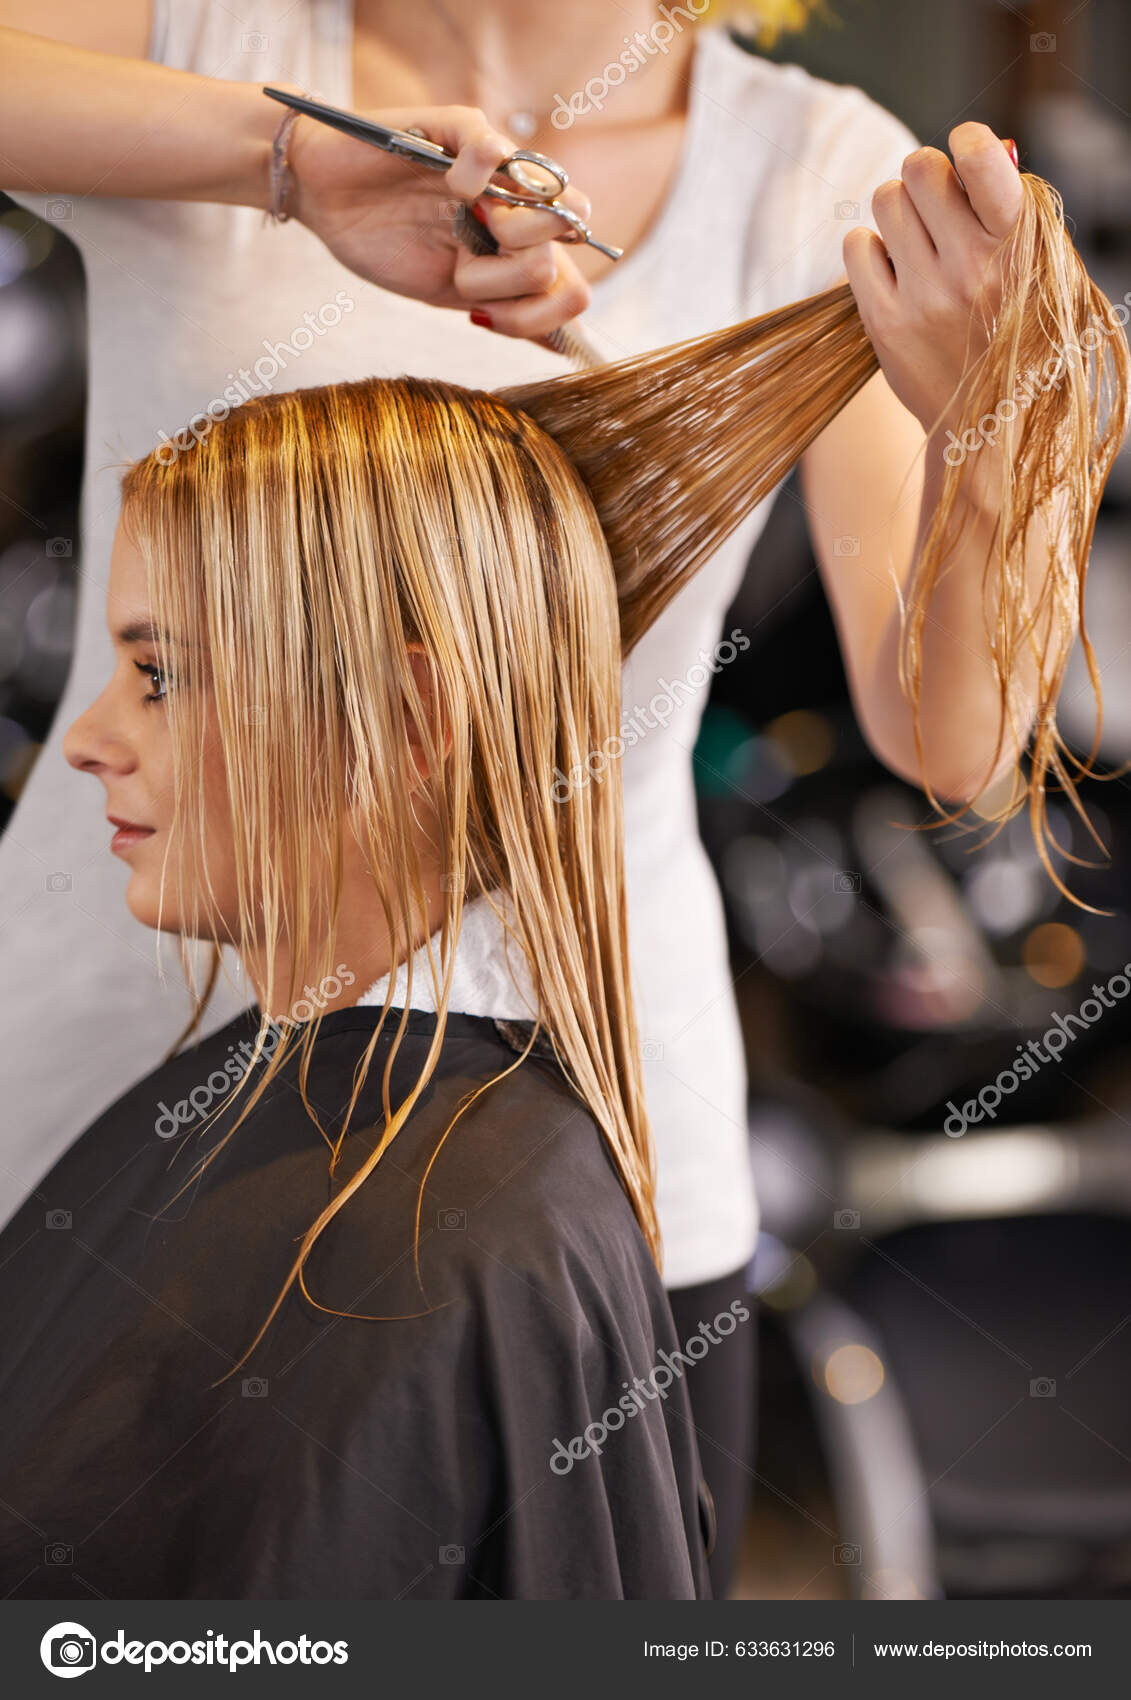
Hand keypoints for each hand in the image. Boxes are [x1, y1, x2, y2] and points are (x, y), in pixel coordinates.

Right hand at [284, 97, 591, 343]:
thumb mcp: (449, 291)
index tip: (484, 316)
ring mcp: (498, 168)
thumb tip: (561, 347)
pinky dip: (476, 177)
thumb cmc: (384, 242)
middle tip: (464, 267)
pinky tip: (449, 185)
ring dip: (501, 238)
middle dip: (511, 281)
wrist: (324, 199)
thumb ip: (508, 311)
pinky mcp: (462, 127)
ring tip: (459, 222)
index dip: (538, 317)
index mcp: (519, 250)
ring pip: (550, 212)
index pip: (571, 291)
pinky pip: (499, 150)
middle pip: (561, 259)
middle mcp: (520, 208)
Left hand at [843, 123, 1023, 435]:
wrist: (988, 419)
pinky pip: (856, 244)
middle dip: (925, 176)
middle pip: (920, 168)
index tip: (963, 154)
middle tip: (935, 206)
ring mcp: (924, 296)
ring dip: (897, 212)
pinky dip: (869, 248)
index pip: (980, 157)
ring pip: (885, 200)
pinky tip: (892, 270)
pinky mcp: (885, 321)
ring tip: (918, 245)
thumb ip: (1012, 207)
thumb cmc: (1016, 325)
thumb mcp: (1039, 266)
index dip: (964, 141)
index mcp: (1018, 245)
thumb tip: (980, 148)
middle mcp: (971, 267)